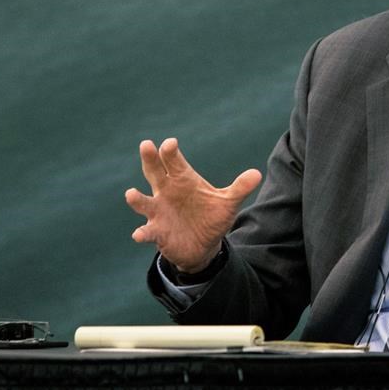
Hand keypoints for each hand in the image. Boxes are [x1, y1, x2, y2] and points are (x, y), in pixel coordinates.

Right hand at [125, 138, 261, 272]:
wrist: (203, 246)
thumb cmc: (211, 217)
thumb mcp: (228, 203)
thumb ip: (239, 188)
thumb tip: (257, 174)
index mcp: (182, 179)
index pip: (174, 160)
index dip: (170, 151)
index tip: (170, 144)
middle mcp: (166, 191)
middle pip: (154, 171)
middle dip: (150, 159)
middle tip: (146, 145)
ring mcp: (159, 211)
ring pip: (143, 202)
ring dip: (136, 199)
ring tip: (130, 194)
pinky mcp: (157, 232)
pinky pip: (147, 231)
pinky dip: (143, 233)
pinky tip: (140, 234)